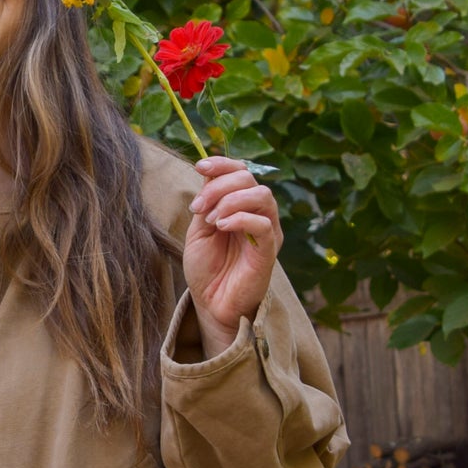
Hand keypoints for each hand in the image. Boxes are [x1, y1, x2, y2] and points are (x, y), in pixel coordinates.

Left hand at [182, 157, 281, 356]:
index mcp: (241, 206)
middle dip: (219, 186)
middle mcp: (258, 214)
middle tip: (198, 208)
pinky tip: (221, 227)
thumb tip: (208, 172)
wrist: (211, 303)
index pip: (241, 171)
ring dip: (230, 200)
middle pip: (249, 178)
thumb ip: (207, 202)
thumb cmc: (207, 268)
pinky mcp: (269, 250)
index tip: (200, 167)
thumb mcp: (199, 229)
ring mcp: (267, 231)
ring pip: (262, 195)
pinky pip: (264, 224)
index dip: (222, 164)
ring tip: (211, 219)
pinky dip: (240, 218)